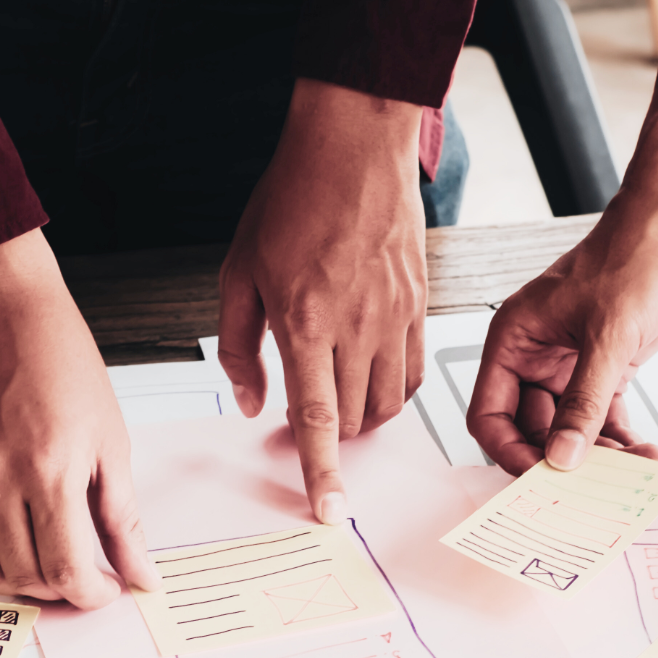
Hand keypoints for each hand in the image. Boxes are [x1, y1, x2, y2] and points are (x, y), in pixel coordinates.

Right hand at [0, 229, 157, 606]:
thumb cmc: (61, 364)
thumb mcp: (110, 439)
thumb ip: (123, 517)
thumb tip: (142, 577)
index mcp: (50, 472)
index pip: (68, 572)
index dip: (92, 595)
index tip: (104, 590)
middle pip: (26, 575)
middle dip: (60, 589)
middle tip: (76, 574)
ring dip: (13, 585)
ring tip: (37, 570)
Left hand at [217, 78, 426, 523]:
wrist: (353, 145)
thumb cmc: (291, 199)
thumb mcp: (238, 272)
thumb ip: (240, 346)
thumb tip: (248, 404)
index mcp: (305, 322)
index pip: (316, 419)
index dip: (321, 474)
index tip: (330, 513)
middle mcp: (356, 326)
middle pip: (353, 419)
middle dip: (330, 438)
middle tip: (305, 420)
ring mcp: (394, 316)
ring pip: (387, 403)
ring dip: (361, 417)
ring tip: (337, 396)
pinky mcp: (419, 304)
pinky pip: (413, 372)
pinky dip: (391, 391)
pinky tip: (369, 376)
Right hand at [468, 190, 657, 472]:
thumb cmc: (632, 256)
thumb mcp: (607, 335)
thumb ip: (583, 403)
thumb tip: (563, 457)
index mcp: (513, 341)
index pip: (490, 415)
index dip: (510, 451)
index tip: (541, 478)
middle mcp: (534, 358)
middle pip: (531, 431)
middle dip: (561, 459)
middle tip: (592, 487)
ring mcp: (569, 366)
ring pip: (570, 430)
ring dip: (599, 456)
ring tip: (632, 472)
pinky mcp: (605, 369)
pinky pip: (602, 419)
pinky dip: (621, 440)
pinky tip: (644, 455)